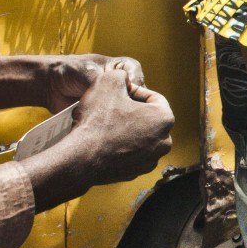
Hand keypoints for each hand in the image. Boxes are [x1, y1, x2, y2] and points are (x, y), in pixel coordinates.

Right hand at [21, 62, 174, 208]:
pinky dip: (121, 146)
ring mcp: (150, 160)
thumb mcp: (108, 81)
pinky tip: (104, 140)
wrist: (82, 158)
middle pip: (149, 118)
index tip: (118, 92)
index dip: (134, 91)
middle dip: (132, 110)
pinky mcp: (136, 173)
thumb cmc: (97, 119)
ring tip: (106, 124)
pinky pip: (130, 153)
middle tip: (112, 106)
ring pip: (140, 136)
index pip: (153, 97)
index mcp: (164, 119)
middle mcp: (164, 142)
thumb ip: (122, 74)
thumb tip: (124, 78)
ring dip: (127, 128)